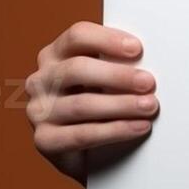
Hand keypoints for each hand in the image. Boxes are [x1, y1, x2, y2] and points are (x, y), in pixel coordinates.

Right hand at [25, 20, 158, 182]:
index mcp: (55, 55)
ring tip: (149, 106)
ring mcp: (38, 110)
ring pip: (81, 104)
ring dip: (121, 105)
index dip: (107, 40)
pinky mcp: (44, 140)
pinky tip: (138, 127)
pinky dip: (115, 130)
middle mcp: (40, 79)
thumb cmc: (101, 104)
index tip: (137, 49)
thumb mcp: (105, 78)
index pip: (77, 36)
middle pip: (77, 69)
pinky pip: (81, 134)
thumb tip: (149, 58)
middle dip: (118, 76)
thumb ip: (117, 63)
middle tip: (149, 82)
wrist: (89, 152)